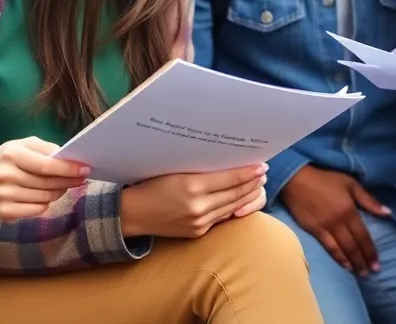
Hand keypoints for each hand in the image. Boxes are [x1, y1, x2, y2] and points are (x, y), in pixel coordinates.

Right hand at [0, 137, 90, 224]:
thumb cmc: (5, 160)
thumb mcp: (21, 145)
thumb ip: (45, 148)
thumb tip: (69, 157)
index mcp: (12, 154)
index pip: (47, 165)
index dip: (69, 168)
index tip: (86, 168)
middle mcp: (6, 175)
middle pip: (48, 183)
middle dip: (69, 181)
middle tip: (82, 178)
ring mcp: (4, 196)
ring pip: (46, 197)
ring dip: (60, 192)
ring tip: (63, 185)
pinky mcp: (4, 212)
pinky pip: (37, 210)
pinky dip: (47, 203)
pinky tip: (46, 196)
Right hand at [119, 164, 267, 238]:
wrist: (132, 214)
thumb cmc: (152, 183)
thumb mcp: (176, 170)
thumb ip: (202, 170)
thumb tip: (230, 163)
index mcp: (192, 186)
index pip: (230, 178)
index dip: (248, 172)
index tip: (261, 164)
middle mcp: (198, 206)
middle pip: (235, 194)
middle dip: (252, 183)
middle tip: (263, 172)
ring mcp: (198, 222)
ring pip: (232, 207)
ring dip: (247, 195)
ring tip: (256, 184)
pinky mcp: (197, 232)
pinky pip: (221, 217)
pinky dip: (233, 206)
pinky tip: (239, 198)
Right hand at [280, 165, 388, 275]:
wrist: (297, 179)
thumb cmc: (326, 179)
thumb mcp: (351, 184)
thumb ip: (369, 200)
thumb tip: (388, 213)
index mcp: (349, 211)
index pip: (363, 236)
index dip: (371, 251)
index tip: (377, 263)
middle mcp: (339, 222)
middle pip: (353, 246)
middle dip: (363, 260)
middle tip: (372, 272)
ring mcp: (325, 228)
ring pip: (342, 249)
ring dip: (352, 262)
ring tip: (360, 272)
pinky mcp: (314, 230)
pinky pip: (328, 247)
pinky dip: (337, 257)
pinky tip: (344, 265)